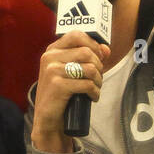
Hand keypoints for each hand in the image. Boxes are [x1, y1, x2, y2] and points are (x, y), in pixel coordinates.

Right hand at [31, 32, 108, 153]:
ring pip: (89, 68)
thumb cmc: (61, 93)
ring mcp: (52, 71)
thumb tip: (106, 49)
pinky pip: (87, 84)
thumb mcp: (71, 72)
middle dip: (98, 66)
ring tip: (95, 88)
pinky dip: (95, 92)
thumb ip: (87, 57)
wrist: (48, 118)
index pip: (77, 35)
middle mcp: (50, 58)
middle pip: (86, 52)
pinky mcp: (58, 86)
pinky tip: (92, 98)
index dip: (93, 45)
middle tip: (97, 78)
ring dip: (98, 80)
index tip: (98, 57)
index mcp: (52, 51)